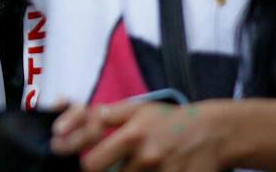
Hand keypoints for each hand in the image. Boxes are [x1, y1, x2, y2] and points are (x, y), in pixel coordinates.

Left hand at [52, 100, 227, 171]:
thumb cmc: (169, 120)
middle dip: (98, 171)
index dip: (78, 161)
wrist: (212, 133)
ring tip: (130, 164)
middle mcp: (146, 157)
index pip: (93, 160)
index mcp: (132, 135)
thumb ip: (107, 115)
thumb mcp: (138, 109)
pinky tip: (147, 170)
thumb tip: (79, 121)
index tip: (63, 154)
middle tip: (98, 164)